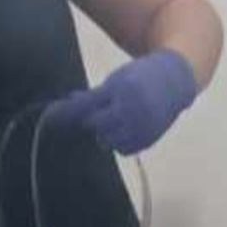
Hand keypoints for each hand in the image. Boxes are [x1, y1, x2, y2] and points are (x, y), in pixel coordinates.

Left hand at [52, 49, 197, 154]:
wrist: (175, 80)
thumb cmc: (140, 76)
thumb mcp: (116, 80)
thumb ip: (92, 98)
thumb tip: (62, 111)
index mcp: (124, 89)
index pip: (89, 106)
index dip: (68, 112)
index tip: (51, 117)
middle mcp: (133, 110)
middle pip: (96, 125)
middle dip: (91, 119)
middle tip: (94, 112)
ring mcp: (143, 127)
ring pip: (108, 140)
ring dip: (104, 132)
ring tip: (113, 119)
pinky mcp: (149, 139)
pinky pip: (123, 149)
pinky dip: (119, 141)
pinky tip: (124, 129)